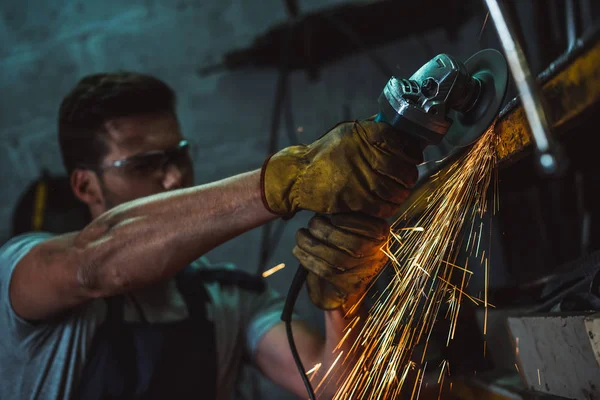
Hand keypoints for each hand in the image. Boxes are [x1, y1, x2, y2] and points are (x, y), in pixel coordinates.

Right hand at [260, 120, 422, 218]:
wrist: (299, 176)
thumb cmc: (326, 155)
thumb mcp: (347, 133)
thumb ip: (372, 133)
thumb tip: (404, 137)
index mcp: (362, 133)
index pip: (400, 141)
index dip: (413, 152)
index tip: (414, 158)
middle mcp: (361, 152)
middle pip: (401, 168)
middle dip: (409, 177)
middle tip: (408, 179)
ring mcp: (357, 176)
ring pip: (394, 190)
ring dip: (401, 194)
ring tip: (399, 193)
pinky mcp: (352, 198)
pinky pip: (382, 206)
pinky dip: (389, 207)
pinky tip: (387, 204)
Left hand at [292, 213, 389, 313]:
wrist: (342, 283)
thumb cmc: (342, 243)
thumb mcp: (349, 223)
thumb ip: (342, 214)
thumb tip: (325, 205)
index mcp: (380, 235)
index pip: (371, 228)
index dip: (348, 220)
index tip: (331, 215)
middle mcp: (376, 256)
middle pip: (354, 244)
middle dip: (326, 231)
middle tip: (311, 224)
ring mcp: (362, 274)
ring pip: (337, 258)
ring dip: (312, 244)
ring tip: (301, 236)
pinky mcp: (347, 287)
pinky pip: (325, 271)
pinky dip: (308, 259)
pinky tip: (298, 251)